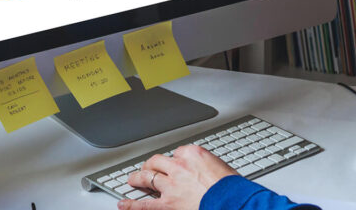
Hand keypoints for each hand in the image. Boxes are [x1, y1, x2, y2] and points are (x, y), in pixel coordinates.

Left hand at [118, 144, 236, 209]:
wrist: (232, 201)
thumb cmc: (231, 188)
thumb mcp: (220, 168)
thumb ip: (206, 167)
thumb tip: (202, 172)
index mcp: (193, 154)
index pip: (177, 152)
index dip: (174, 159)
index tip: (174, 163)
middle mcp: (179, 166)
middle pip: (158, 160)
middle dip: (151, 164)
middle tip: (147, 167)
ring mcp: (171, 185)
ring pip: (148, 177)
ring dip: (138, 177)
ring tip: (132, 179)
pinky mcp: (168, 203)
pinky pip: (145, 204)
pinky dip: (132, 204)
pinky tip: (123, 204)